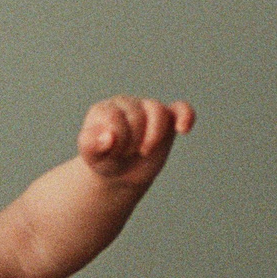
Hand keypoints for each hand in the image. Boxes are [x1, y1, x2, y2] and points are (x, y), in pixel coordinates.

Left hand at [78, 95, 194, 188]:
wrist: (120, 173)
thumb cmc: (104, 160)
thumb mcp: (91, 157)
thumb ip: (91, 146)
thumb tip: (108, 137)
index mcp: (105, 110)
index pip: (116, 119)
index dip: (117, 141)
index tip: (112, 153)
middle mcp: (126, 104)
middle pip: (137, 117)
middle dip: (133, 142)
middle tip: (126, 154)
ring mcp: (147, 110)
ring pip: (158, 111)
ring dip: (153, 136)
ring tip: (144, 151)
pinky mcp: (167, 119)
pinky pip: (181, 109)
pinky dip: (185, 116)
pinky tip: (183, 129)